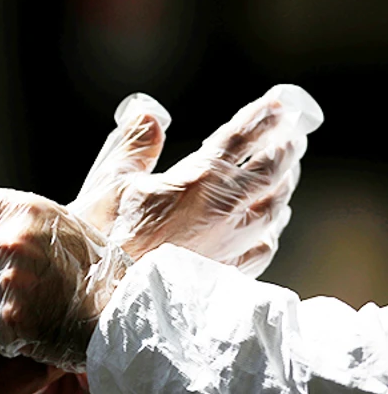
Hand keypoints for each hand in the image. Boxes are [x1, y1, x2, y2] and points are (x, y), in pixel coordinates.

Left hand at [0, 184, 123, 370]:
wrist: (129, 315)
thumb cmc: (96, 269)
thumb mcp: (59, 224)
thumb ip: (11, 218)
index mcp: (22, 209)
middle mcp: (8, 240)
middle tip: (11, 276)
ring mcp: (7, 282)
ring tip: (44, 301)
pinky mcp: (8, 322)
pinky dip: (13, 334)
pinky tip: (44, 325)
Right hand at [69, 85, 321, 276]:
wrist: (101, 290)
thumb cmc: (103, 234)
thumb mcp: (113, 178)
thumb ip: (136, 143)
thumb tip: (150, 115)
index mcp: (199, 179)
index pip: (242, 137)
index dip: (263, 116)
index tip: (278, 103)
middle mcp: (225, 208)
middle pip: (271, 169)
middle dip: (285, 146)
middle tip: (293, 132)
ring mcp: (232, 242)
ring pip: (276, 205)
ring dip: (285, 183)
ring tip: (287, 170)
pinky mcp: (228, 270)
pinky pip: (266, 244)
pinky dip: (273, 226)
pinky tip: (271, 222)